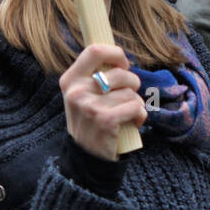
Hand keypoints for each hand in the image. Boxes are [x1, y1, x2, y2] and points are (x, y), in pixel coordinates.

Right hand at [59, 43, 146, 161]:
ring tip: (126, 114)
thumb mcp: (83, 95)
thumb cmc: (92, 120)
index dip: (115, 54)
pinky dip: (139, 115)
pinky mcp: (104, 120)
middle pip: (119, 72)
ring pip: (130, 92)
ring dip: (135, 104)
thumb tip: (120, 57)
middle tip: (128, 95)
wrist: (87, 159)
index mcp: (70, 80)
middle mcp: (76, 92)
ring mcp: (89, 106)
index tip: (123, 64)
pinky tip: (132, 123)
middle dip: (132, 82)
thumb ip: (95, 74)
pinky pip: (135, 107)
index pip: (95, 50)